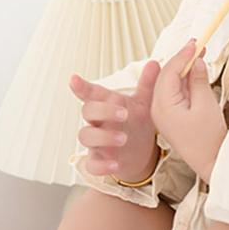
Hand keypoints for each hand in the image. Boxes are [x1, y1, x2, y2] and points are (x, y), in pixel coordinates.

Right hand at [69, 68, 160, 182]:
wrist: (141, 153)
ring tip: (124, 139)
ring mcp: (96, 142)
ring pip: (86, 136)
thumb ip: (147, 85)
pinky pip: (92, 164)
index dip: (81, 86)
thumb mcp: (143, 104)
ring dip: (103, 137)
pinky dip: (101, 165)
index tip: (74, 79)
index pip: (91, 93)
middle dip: (103, 111)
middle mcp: (97, 122)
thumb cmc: (136, 124)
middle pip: (87, 111)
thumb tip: (154, 63)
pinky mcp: (98, 160)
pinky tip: (114, 165)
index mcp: (106, 105)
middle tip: (123, 114)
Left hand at [148, 40, 227, 181]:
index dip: (183, 55)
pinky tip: (194, 73)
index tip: (196, 42)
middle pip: (166, 76)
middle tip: (198, 45)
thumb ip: (199, 80)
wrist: (211, 162)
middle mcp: (158, 109)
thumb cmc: (208, 138)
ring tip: (198, 55)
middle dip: (181, 60)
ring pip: (169, 84)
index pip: (169, 72)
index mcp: (163, 106)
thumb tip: (196, 61)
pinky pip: (173, 94)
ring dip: (183, 70)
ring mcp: (162, 114)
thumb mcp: (206, 105)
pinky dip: (183, 82)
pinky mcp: (169, 118)